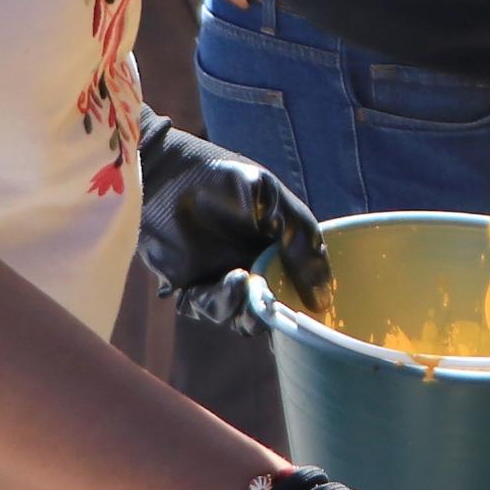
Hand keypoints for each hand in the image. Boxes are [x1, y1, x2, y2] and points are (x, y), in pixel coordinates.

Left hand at [134, 110, 331, 323]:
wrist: (166, 172)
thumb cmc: (223, 177)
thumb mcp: (273, 200)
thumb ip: (302, 243)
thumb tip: (323, 299)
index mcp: (276, 249)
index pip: (300, 288)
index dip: (308, 303)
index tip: (315, 310)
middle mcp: (250, 269)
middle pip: (271, 310)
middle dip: (275, 314)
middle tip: (274, 301)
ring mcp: (220, 280)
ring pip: (240, 317)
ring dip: (247, 310)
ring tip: (245, 282)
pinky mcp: (188, 287)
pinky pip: (207, 310)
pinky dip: (222, 303)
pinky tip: (231, 281)